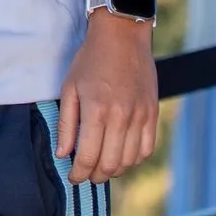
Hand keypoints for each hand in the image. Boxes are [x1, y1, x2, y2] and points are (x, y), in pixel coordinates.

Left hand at [57, 10, 158, 182]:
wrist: (122, 38)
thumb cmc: (90, 61)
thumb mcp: (69, 88)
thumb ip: (66, 124)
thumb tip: (63, 154)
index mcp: (96, 111)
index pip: (88, 156)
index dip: (78, 173)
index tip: (73, 177)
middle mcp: (121, 118)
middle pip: (110, 164)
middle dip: (95, 175)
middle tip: (85, 175)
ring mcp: (140, 117)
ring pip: (130, 160)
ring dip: (115, 170)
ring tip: (101, 167)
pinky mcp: (152, 114)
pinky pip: (147, 149)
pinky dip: (134, 160)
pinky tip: (121, 157)